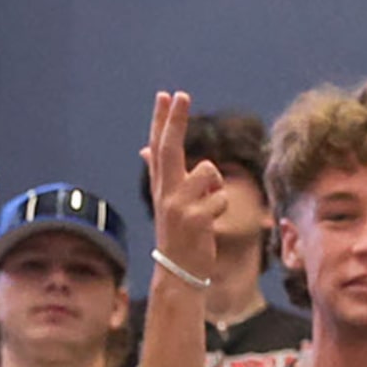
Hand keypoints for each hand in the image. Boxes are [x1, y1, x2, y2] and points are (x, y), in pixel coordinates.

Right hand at [141, 90, 229, 288]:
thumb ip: (161, 174)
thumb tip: (146, 149)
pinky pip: (221, 198)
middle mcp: (166, 192)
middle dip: (175, 120)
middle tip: (181, 94)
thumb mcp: (167, 202)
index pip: (159, 146)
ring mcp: (178, 205)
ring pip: (209, 172)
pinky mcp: (195, 219)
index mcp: (162, 186)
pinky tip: (209, 225)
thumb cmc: (179, 235)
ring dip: (215, 188)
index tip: (165, 95)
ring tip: (206, 208)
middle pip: (170, 148)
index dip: (162, 120)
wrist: (178, 272)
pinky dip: (221, 208)